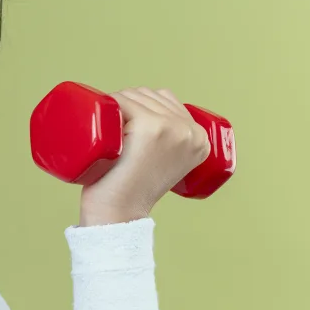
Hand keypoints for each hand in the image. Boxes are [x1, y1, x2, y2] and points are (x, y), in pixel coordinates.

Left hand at [78, 87, 210, 225]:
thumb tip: (153, 112)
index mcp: (201, 138)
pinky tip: (107, 127)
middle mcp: (192, 131)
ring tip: (112, 136)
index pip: (166, 99)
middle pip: (148, 95)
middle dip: (125, 106)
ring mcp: (172, 128)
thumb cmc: (132, 189)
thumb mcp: (165, 162)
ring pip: (133, 96)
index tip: (126, 129)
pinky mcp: (151, 127)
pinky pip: (123, 100)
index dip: (139, 106)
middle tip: (116, 137)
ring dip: (114, 107)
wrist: (119, 214)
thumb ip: (169, 140)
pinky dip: (109, 106)